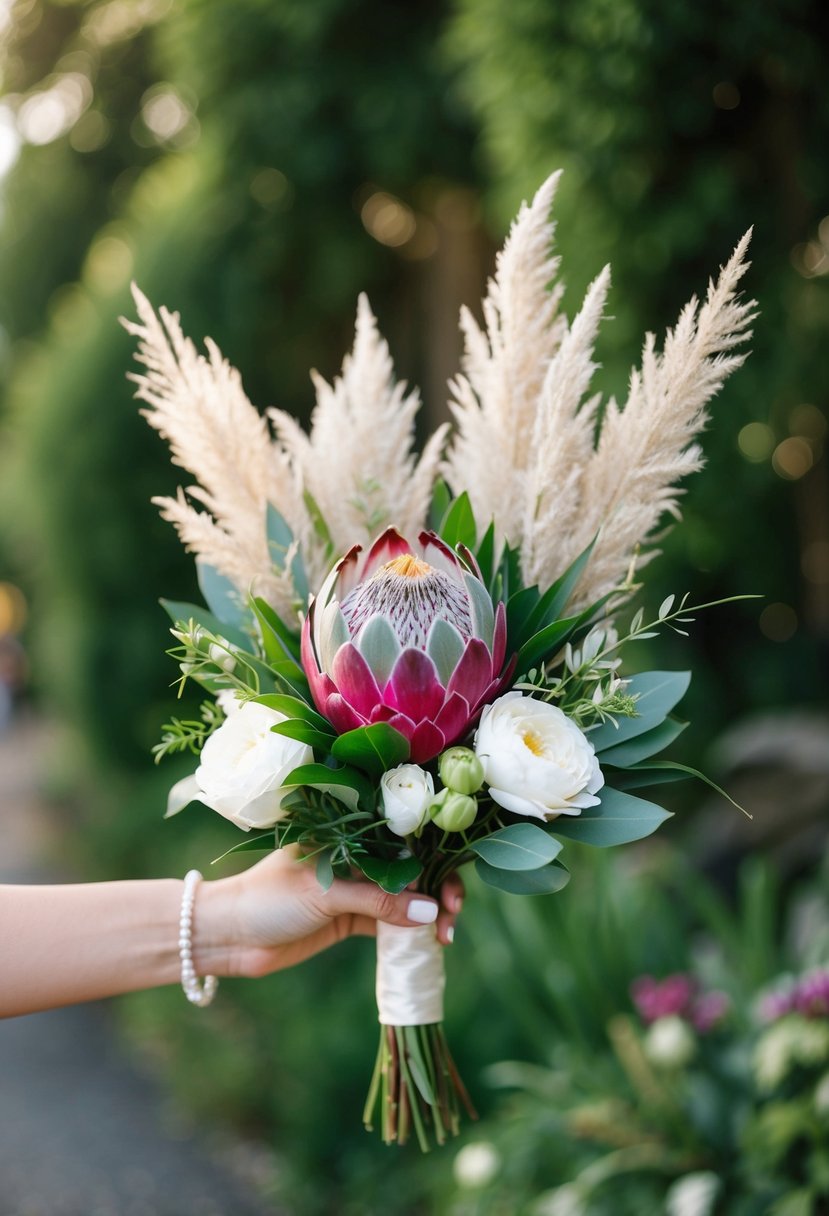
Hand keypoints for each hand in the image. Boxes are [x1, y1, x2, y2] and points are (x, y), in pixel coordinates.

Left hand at [198, 847, 463, 978]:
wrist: (228, 936)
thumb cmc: (269, 898)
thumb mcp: (325, 894)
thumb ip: (378, 900)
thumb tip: (430, 912)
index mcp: (348, 831)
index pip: (404, 837)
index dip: (435, 857)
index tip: (451, 884)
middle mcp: (356, 855)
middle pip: (412, 867)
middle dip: (439, 888)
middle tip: (453, 917)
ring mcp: (354, 888)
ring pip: (406, 896)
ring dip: (428, 914)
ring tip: (445, 937)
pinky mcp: (349, 919)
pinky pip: (390, 922)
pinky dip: (410, 933)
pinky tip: (428, 944)